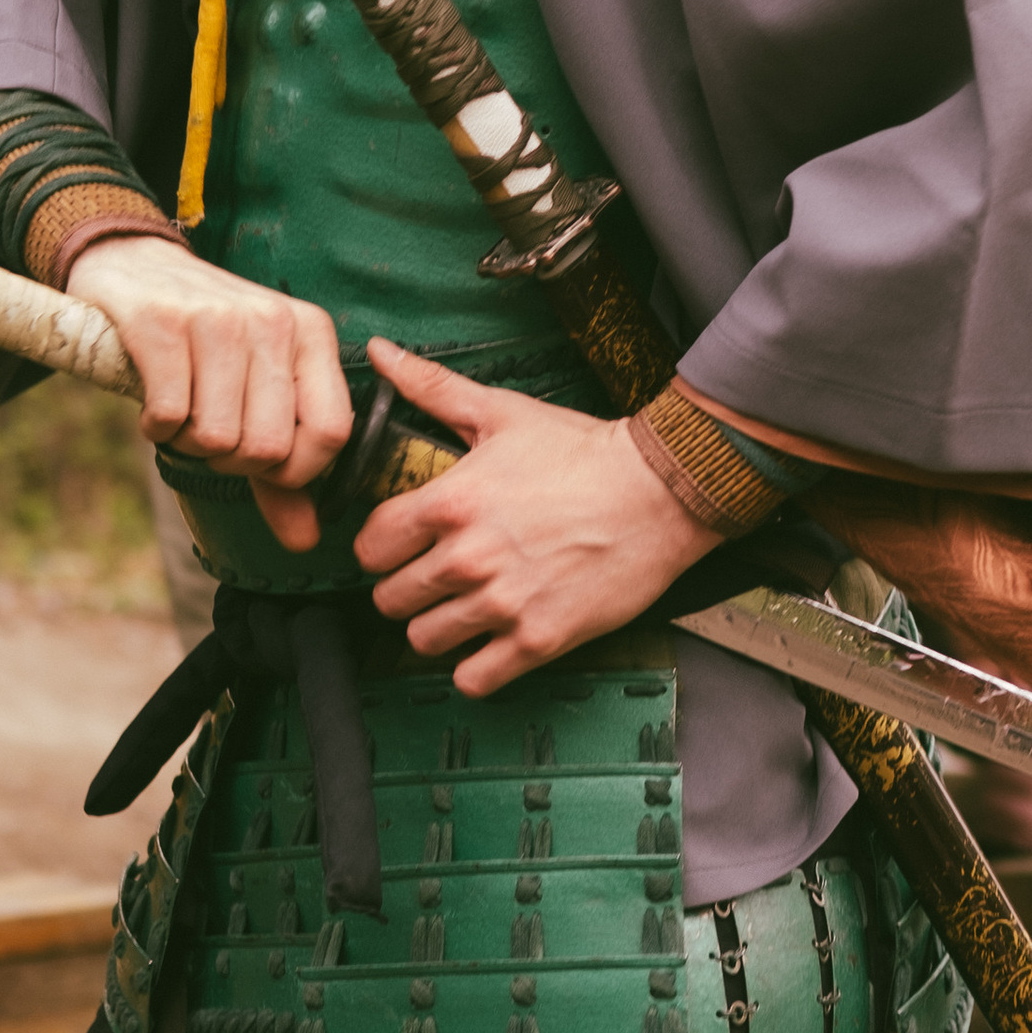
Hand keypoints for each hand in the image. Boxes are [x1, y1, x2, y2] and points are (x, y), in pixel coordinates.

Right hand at [66, 236, 350, 551]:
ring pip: (218, 438)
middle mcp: (273, 321)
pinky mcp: (162, 323)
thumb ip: (282, 469)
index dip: (293, 471)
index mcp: (311, 333)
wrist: (132, 263)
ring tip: (182, 408)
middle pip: (268, 447)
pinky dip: (156, 426)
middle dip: (229, 460)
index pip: (331, 432)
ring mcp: (219, 319)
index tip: (260, 462)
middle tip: (208, 430)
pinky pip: (170, 417)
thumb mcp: (255, 388)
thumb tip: (306, 540)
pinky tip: (153, 400)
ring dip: (189, 443)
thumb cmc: (202, 339)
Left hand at [350, 339, 719, 696]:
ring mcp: (504, 603)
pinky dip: (474, 667)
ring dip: (436, 627)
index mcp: (452, 503)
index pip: (371, 547)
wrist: (660, 493)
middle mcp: (469, 558)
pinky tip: (488, 644)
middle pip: (391, 599)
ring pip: (425, 640)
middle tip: (429, 580)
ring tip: (458, 611)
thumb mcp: (502, 412)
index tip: (396, 548)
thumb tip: (381, 353)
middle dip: (403, 589)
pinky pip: (474, 679)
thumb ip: (433, 389)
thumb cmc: (582, 451)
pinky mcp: (538, 640)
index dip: (378, 548)